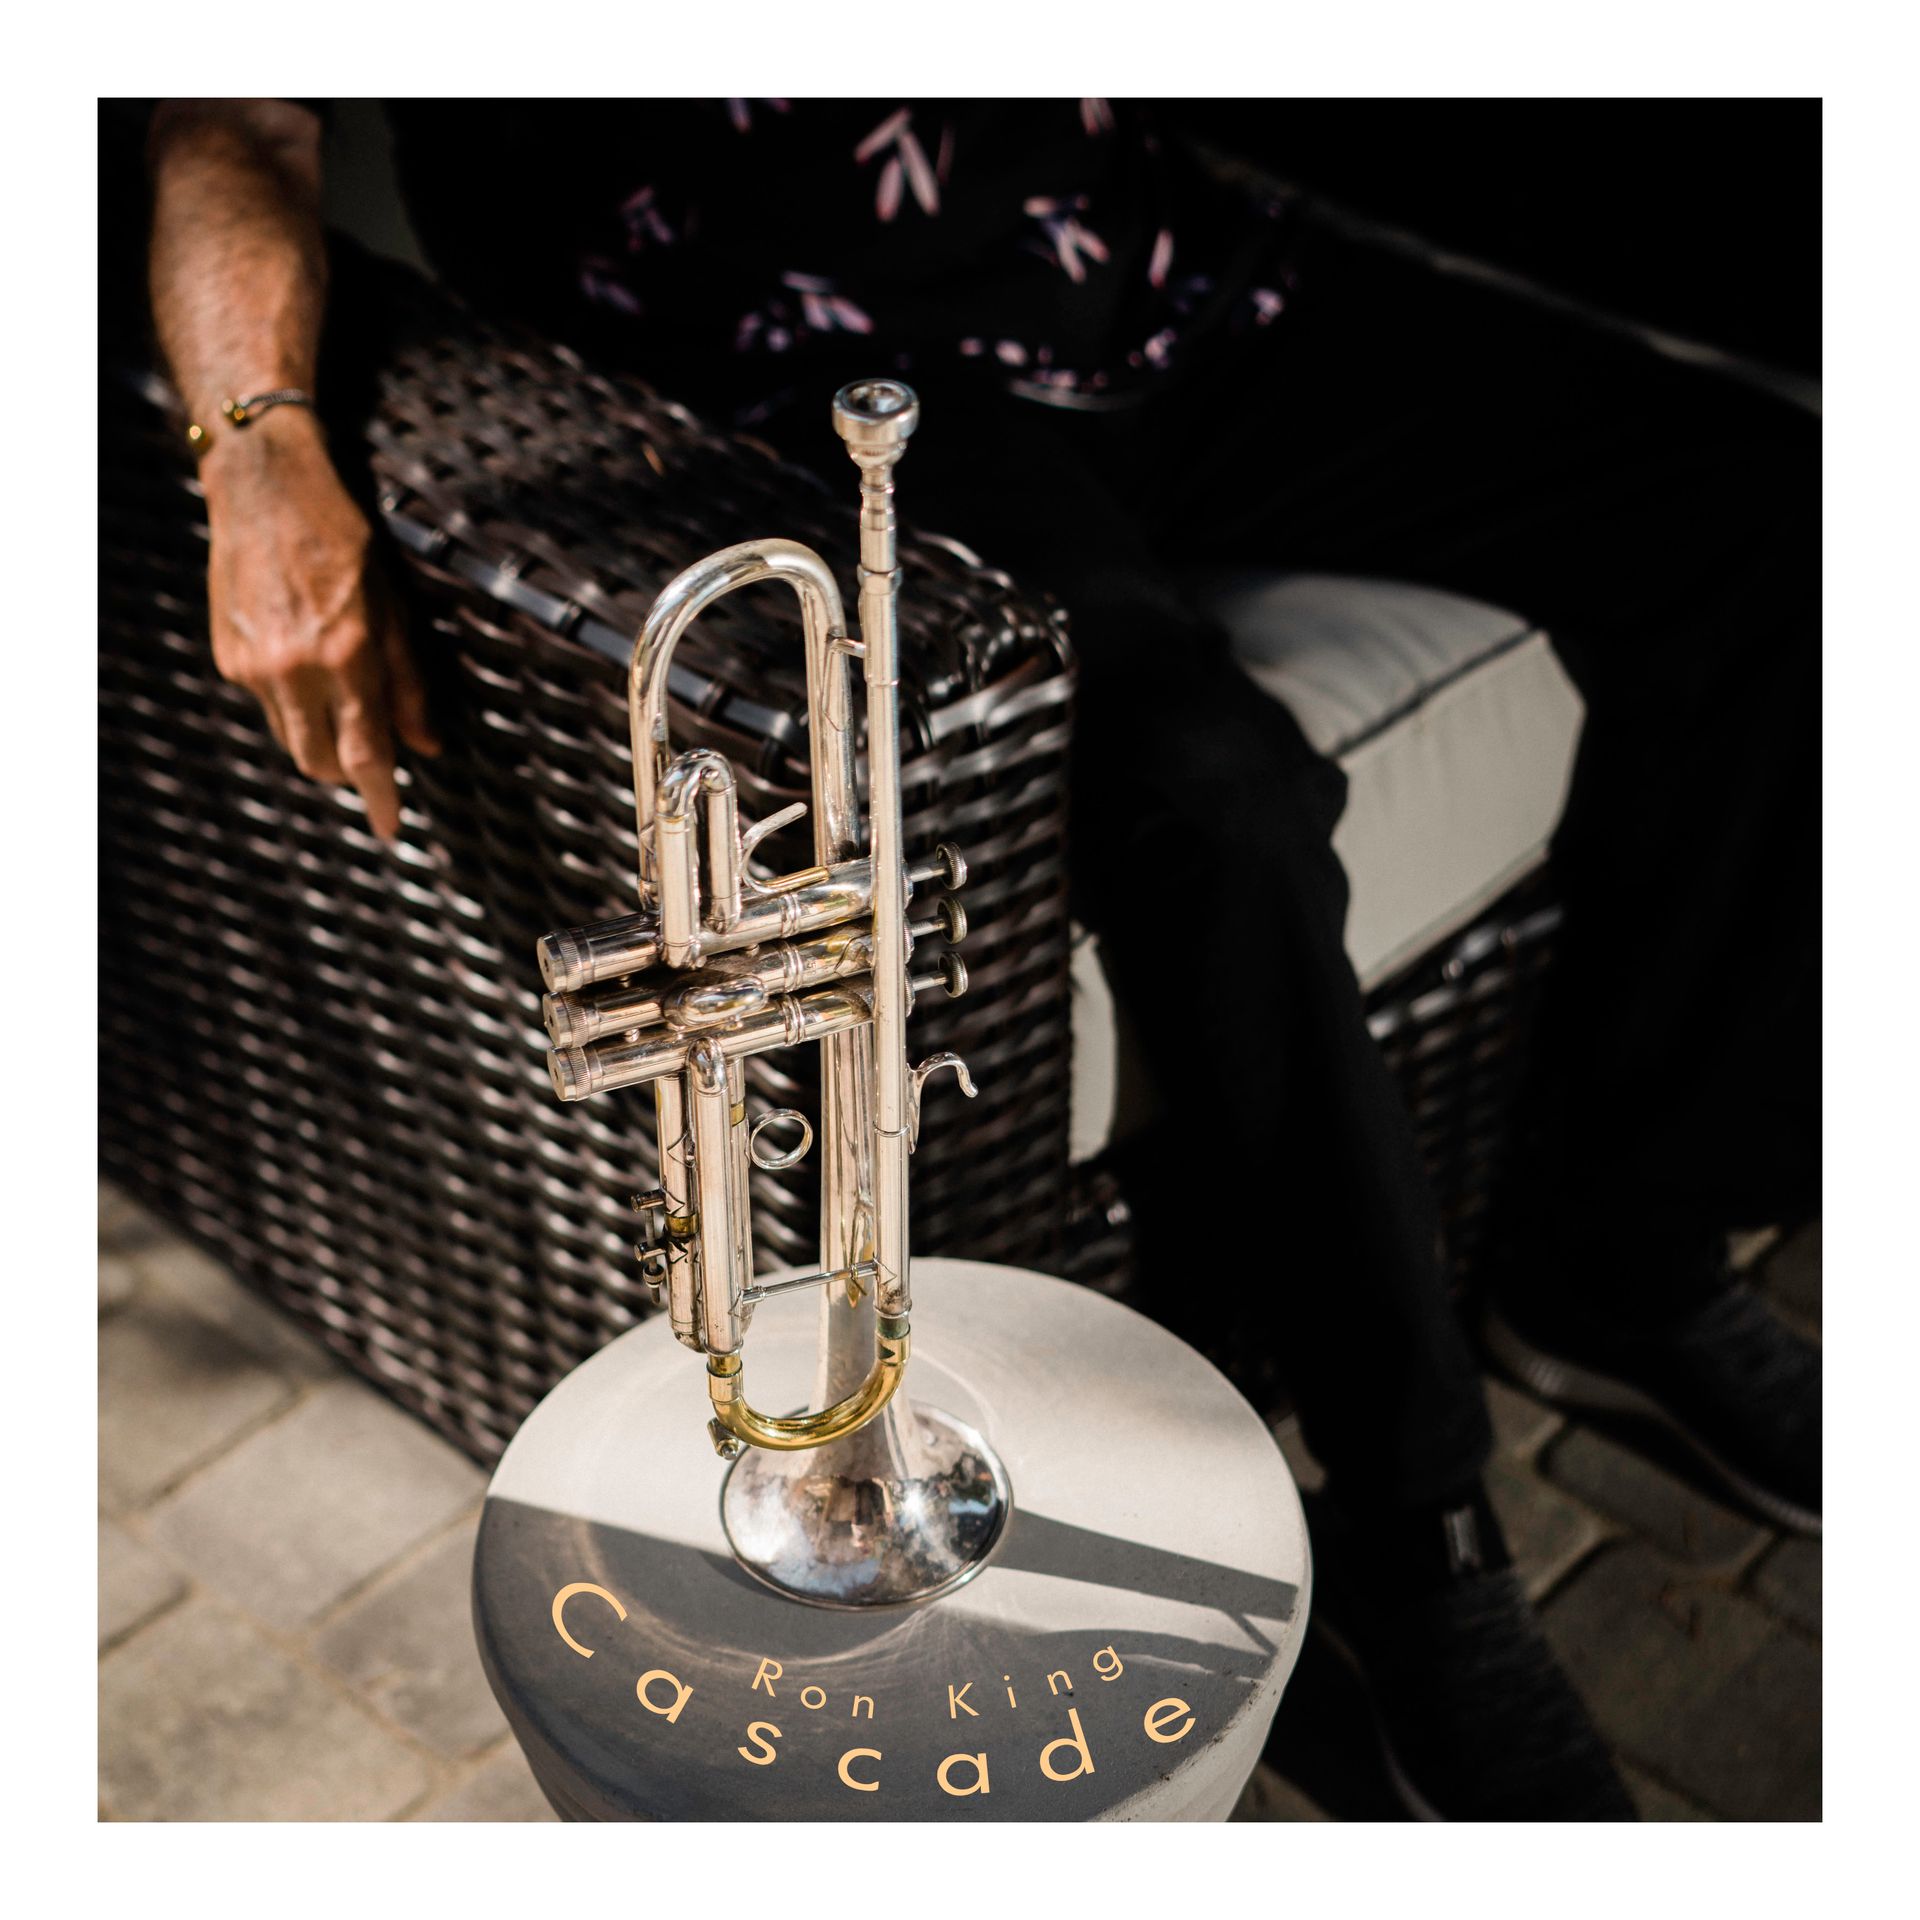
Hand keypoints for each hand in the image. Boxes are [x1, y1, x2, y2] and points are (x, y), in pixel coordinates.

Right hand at [200, 406, 437, 837]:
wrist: (265, 490)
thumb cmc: (344, 541)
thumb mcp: (395, 609)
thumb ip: (409, 684)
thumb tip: (426, 745)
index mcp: (346, 657)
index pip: (365, 754)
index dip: (380, 797)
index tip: (391, 829)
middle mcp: (295, 669)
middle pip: (321, 763)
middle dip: (349, 771)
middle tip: (373, 756)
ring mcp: (254, 667)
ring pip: (292, 740)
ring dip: (320, 740)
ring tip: (340, 700)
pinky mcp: (228, 657)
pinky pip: (267, 707)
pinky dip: (292, 705)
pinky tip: (305, 665)